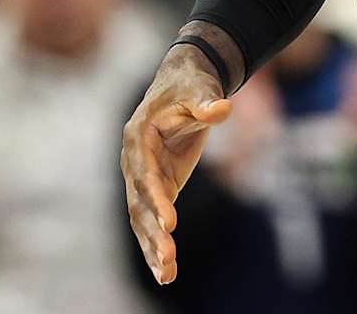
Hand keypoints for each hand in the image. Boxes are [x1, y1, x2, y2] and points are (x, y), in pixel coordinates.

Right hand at [121, 46, 232, 283]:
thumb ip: (206, 103)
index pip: (144, 172)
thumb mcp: (199, 89)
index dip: (156, 197)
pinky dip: (157, 243)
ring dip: (152, 246)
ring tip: (167, 273)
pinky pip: (153, 220)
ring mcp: (142, 177)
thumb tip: (222, 109)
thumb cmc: (190, 86)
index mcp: (138, 136)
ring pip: (142, 218)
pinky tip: (167, 271)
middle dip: (152, 231)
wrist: (183, 83)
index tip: (170, 221)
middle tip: (168, 257)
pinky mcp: (156, 187)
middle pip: (139, 202)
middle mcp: (134, 160)